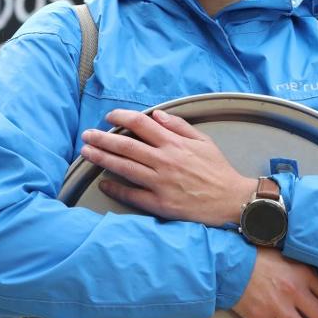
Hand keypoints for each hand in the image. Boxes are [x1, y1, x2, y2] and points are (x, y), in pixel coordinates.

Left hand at [81, 109, 256, 227]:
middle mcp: (164, 161)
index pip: (141, 124)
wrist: (231, 200)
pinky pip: (131, 195)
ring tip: (86, 153)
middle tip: (86, 134)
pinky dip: (115, 189)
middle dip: (102, 138)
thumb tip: (157, 114)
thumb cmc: (218, 170)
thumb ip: (179, 126)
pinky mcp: (159, 203)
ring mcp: (160, 183)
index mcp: (174, 143)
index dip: (121, 117)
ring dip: (102, 158)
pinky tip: (104, 184)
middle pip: (125, 145)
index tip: (109, 117)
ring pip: (123, 167)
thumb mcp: (204, 141)